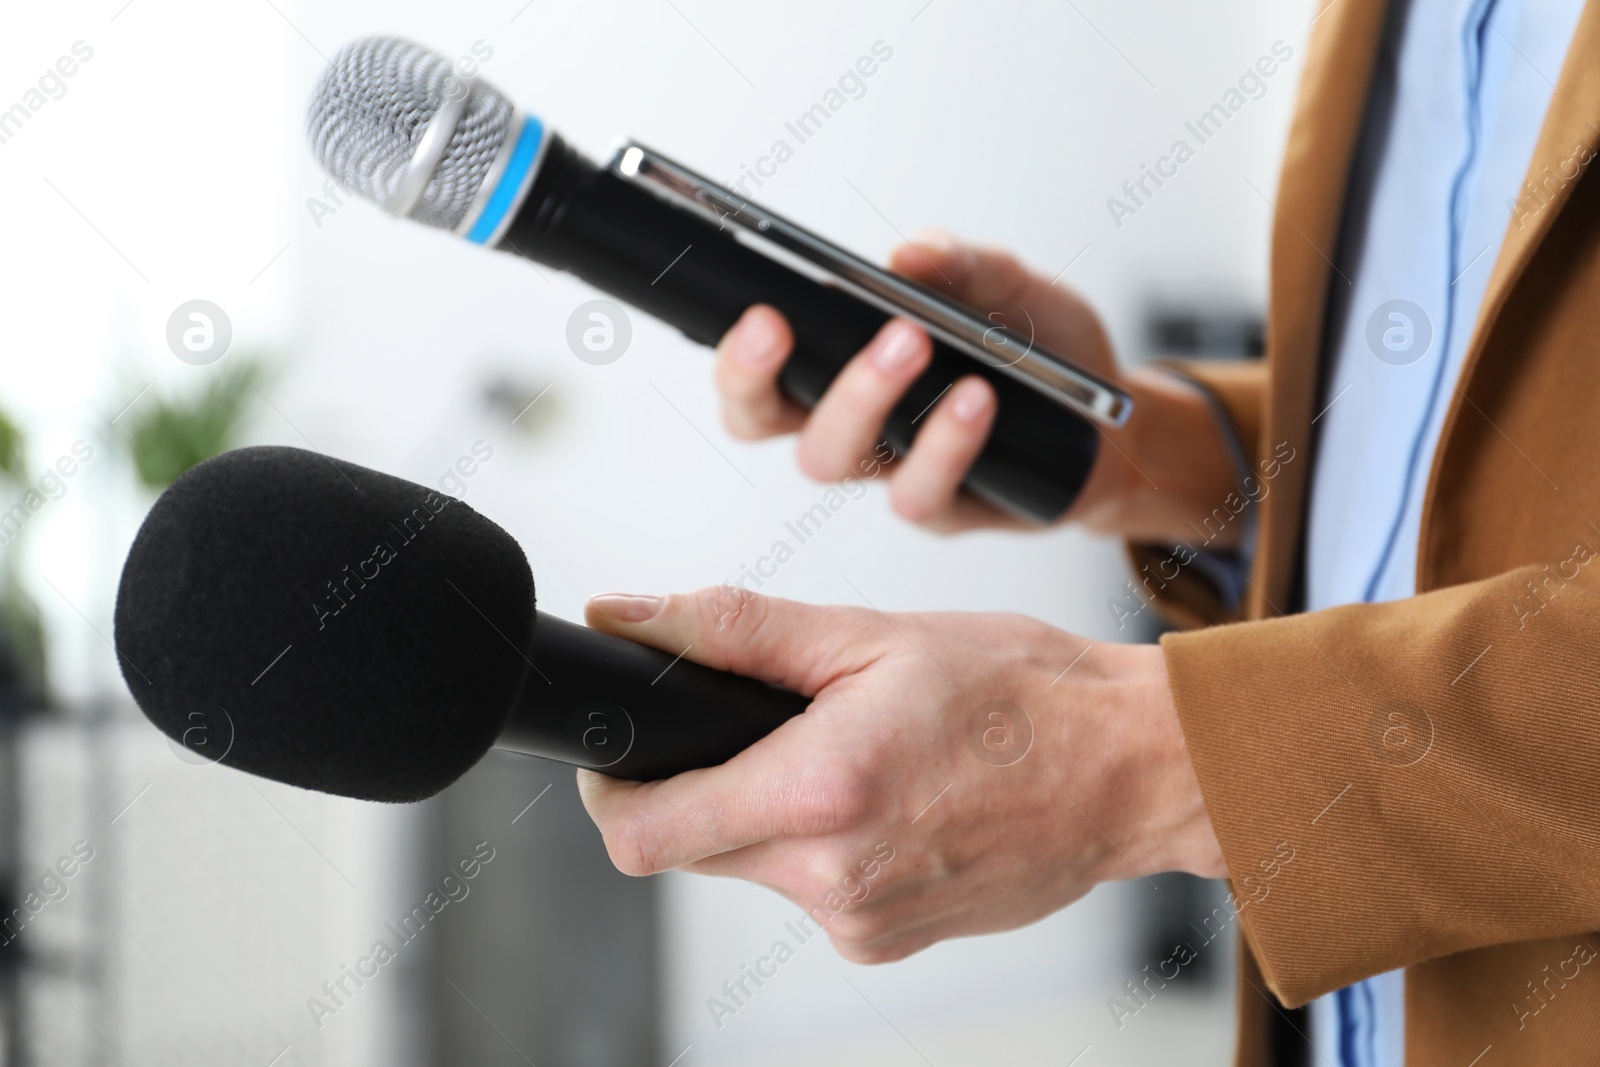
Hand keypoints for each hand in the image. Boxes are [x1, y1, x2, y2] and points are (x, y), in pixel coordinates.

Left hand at [576, 587, 1226, 963]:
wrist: (1136, 770)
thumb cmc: (1026, 693)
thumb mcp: (871, 634)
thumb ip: (735, 628)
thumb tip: (628, 615)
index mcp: (819, 793)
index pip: (643, 833)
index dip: (610, 787)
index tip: (623, 752)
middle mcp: (834, 878)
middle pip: (694, 848)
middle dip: (706, 784)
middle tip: (771, 724)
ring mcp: (864, 921)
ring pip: (757, 867)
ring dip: (773, 810)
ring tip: (854, 750)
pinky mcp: (890, 939)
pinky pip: (815, 891)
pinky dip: (826, 843)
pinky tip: (890, 795)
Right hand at [713, 230, 1241, 541]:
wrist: (1114, 424)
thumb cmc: (1043, 353)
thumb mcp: (1009, 286)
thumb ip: (958, 265)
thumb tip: (906, 255)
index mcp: (841, 368)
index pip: (757, 373)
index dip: (736, 355)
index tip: (755, 313)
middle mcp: (853, 427)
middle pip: (765, 423)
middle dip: (760, 378)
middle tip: (781, 326)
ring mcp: (892, 472)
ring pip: (833, 461)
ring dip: (860, 398)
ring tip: (911, 341)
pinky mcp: (946, 511)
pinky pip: (919, 493)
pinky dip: (944, 441)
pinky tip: (975, 398)